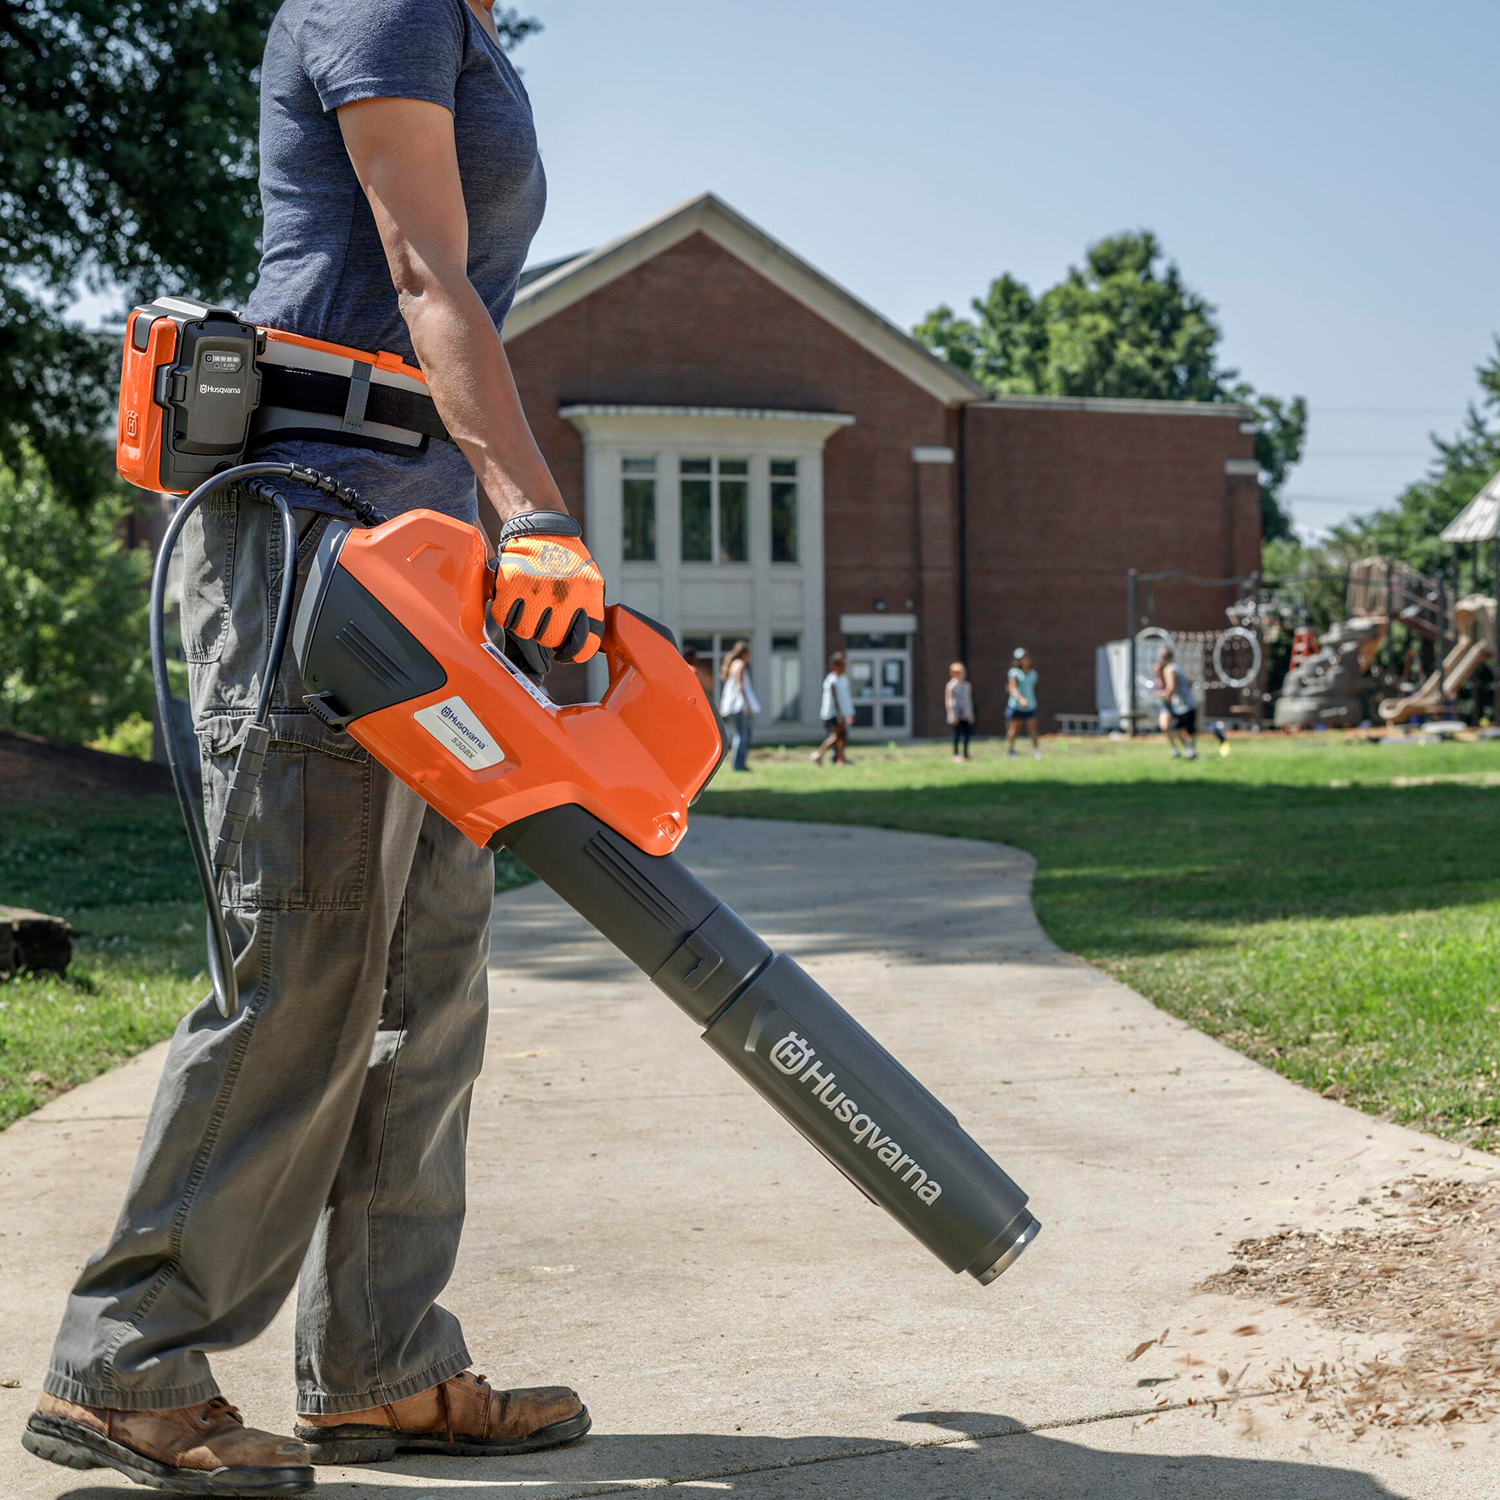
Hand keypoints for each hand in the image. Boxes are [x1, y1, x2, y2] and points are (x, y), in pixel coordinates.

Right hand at [491, 511, 603, 669]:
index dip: (574, 654)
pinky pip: (505, 618)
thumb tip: (581, 649)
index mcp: (588, 596)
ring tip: (529, 608)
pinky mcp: (512, 582)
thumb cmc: (567, 562)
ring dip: (525, 624)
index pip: (585, 644)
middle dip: (545, 634)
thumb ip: (588, 614)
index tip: (565, 654)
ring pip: (525, 632)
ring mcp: (537, 588)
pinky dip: (506, 615)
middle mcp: (565, 593)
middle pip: (550, 640)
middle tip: (543, 619)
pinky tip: (514, 603)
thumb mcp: (590, 584)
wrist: (542, 528)